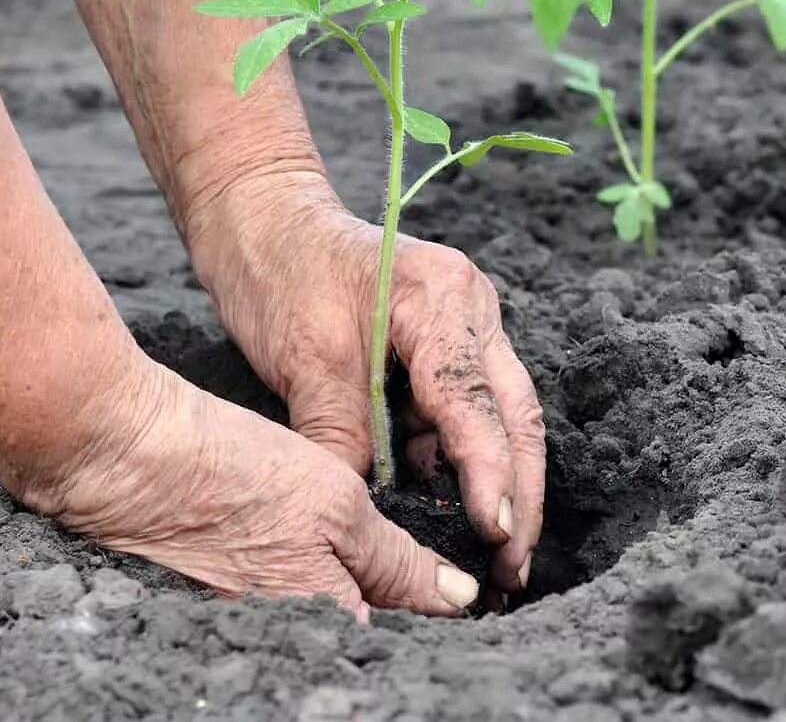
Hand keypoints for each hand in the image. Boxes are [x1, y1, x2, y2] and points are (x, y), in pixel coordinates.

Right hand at [21, 360, 481, 619]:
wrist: (124, 458)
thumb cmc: (233, 472)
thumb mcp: (337, 504)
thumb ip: (398, 561)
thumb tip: (458, 599)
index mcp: (323, 625)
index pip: (401, 641)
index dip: (437, 619)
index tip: (468, 592)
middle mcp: (287, 643)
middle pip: (363, 637)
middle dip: (399, 611)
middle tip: (431, 574)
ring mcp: (251, 628)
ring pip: (328, 619)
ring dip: (359, 597)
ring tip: (381, 560)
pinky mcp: (225, 607)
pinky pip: (289, 608)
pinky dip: (313, 585)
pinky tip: (314, 551)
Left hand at [185, 172, 544, 594]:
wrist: (263, 218)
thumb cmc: (279, 273)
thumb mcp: (305, 362)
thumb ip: (342, 437)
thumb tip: (365, 515)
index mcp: (443, 299)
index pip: (476, 401)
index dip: (490, 473)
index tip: (496, 533)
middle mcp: (473, 308)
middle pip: (517, 413)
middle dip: (521, 492)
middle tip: (514, 567)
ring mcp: (469, 324)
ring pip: (503, 415)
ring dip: (502, 481)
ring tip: (496, 554)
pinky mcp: (450, 343)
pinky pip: (468, 409)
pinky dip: (463, 458)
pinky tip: (454, 508)